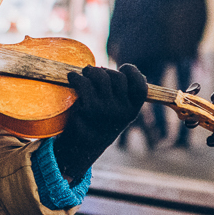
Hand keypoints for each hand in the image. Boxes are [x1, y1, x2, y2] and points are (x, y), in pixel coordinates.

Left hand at [54, 63, 148, 181]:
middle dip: (104, 71)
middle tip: (94, 72)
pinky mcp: (89, 108)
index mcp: (133, 111)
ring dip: (90, 71)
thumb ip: (126, 94)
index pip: (140, 87)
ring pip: (101, 77)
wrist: (82, 146)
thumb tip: (131, 71)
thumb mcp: (120, 112)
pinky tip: (73, 78)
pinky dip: (76, 78)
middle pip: (118, 77)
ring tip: (84, 73)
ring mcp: (107, 109)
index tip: (123, 68)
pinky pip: (84, 84)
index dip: (133, 72)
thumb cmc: (102, 123)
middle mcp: (122, 110)